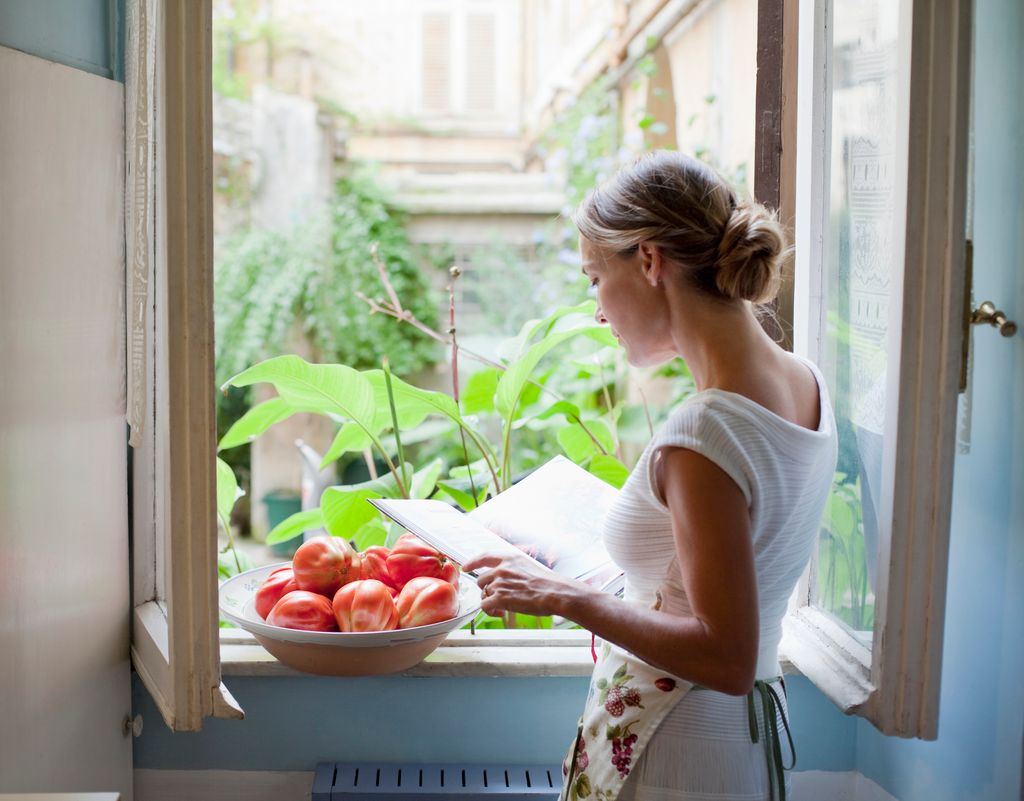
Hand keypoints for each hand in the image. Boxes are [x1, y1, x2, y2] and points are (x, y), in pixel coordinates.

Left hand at [462, 551, 585, 617]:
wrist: (554, 593)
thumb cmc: (546, 583)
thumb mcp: (527, 566)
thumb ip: (512, 569)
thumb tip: (503, 577)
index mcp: (509, 558)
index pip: (484, 556)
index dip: (473, 562)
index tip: (466, 567)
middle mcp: (501, 568)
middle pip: (481, 580)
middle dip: (487, 589)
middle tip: (498, 597)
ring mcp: (499, 583)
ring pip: (483, 594)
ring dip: (490, 601)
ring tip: (503, 607)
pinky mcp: (499, 598)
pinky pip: (484, 606)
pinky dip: (490, 611)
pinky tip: (500, 613)